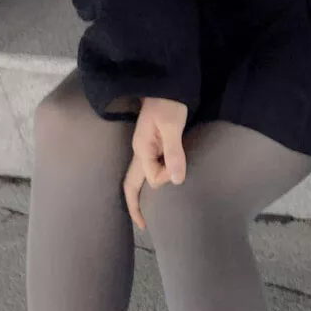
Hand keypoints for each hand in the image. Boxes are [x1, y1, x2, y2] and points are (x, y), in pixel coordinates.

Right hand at [123, 97, 188, 228]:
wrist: (166, 83)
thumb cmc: (169, 102)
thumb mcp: (173, 126)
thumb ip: (174, 153)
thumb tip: (176, 181)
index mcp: (142, 148)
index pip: (151, 177)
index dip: (165, 178)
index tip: (179, 171)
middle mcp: (139, 151)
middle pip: (131, 184)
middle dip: (135, 206)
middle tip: (143, 226)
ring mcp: (143, 148)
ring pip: (140, 177)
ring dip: (145, 192)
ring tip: (150, 211)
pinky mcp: (152, 144)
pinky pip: (148, 168)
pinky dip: (152, 180)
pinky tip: (159, 185)